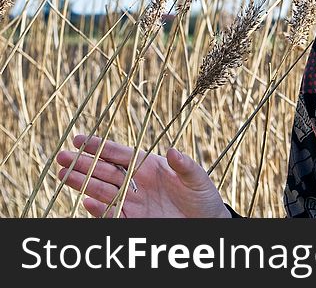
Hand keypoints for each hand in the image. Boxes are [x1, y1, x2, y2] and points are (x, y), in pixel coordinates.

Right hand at [56, 134, 231, 217]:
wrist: (206, 224)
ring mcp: (132, 201)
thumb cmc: (203, 197)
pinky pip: (111, 213)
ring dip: (83, 183)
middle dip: (83, 163)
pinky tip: (86, 202)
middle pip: (104, 171)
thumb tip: (172, 151)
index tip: (79, 139)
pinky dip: (99, 209)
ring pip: (101, 190)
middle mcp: (136, 182)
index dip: (100, 146)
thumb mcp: (198, 178)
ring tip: (63, 175)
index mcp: (149, 166)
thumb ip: (184, 165)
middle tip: (62, 157)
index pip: (120, 154)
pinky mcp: (132, 220)